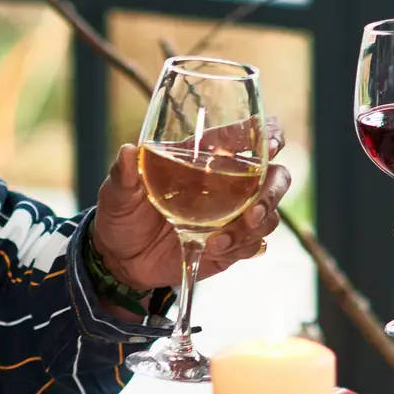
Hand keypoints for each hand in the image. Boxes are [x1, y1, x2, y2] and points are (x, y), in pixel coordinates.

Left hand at [89, 120, 290, 294]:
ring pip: (268, 215)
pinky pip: (254, 245)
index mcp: (205, 156)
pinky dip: (241, 247)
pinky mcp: (231, 246)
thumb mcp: (117, 193)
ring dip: (254, 226)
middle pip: (276, 177)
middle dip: (272, 191)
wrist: (121, 259)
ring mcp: (233, 216)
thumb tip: (127, 152)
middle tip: (254, 210)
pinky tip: (214, 249)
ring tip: (220, 240)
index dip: (268, 134)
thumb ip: (124, 174)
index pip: (250, 136)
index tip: (271, 144)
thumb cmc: (122, 214)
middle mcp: (228, 183)